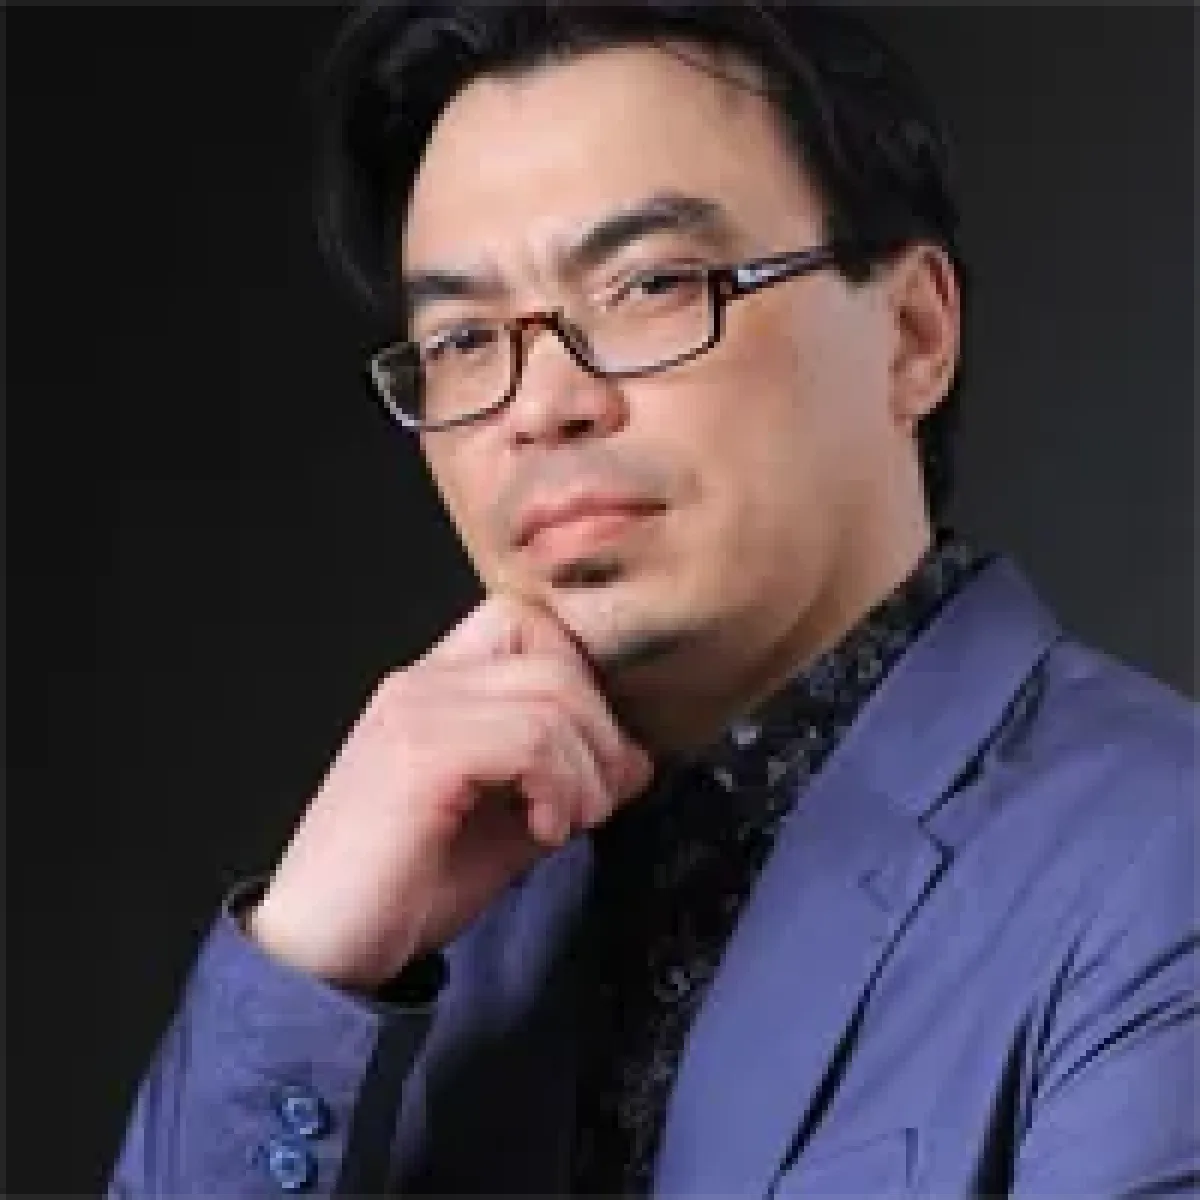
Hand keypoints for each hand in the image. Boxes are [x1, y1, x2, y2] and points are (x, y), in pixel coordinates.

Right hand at [247, 594, 653, 990]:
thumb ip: (565, 782)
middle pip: (554, 657)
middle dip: (600, 732)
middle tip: (595, 803)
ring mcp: (415, 711)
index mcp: (433, 686)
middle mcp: (420, 682)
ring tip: (564, 825)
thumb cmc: (404, 890)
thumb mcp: (505, 826)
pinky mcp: (419, 754)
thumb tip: (636, 759)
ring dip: (585, 770)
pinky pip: (530, 739)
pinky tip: (541, 833)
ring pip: (552, 696)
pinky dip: (558, 786)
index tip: (591, 759)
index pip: (528, 624)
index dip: (580, 682)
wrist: (318, 954)